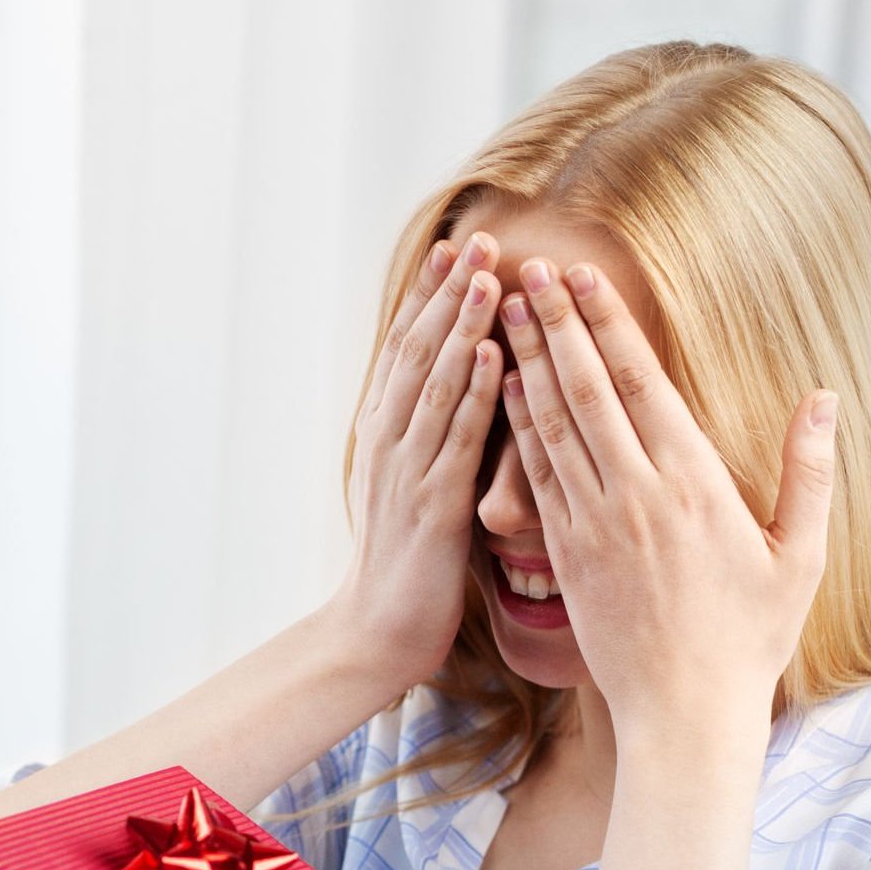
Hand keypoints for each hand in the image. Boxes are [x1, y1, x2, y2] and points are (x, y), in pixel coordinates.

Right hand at [329, 232, 507, 682]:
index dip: (428, 296)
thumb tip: (465, 392)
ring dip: (462, 326)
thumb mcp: (414, 487)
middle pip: (417, 351)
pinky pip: (456, 440)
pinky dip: (476, 393)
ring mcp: (407, 472)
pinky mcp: (432, 507)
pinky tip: (495, 355)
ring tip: (487, 275)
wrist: (376, 632)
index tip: (452, 246)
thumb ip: (434, 439)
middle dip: (446, 292)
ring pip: (435, 384)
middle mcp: (389, 442)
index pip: (406, 350)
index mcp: (384, 435)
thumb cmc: (408, 565)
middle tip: (475, 237)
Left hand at [495, 257, 836, 736]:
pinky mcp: (564, 554)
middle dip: (554, 324)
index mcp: (693, 483)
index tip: (583, 278)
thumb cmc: (749, 639)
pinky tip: (504, 387)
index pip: (642, 383)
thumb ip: (808, 472)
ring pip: (552, 425)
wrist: (684, 713)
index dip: (608, 324)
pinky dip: (518, 425)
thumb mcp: (799, 555)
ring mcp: (592, 524)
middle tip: (529, 267)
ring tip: (502, 309)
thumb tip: (824, 399)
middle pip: (587, 389)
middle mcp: (635, 493)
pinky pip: (536, 475)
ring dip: (525, 362)